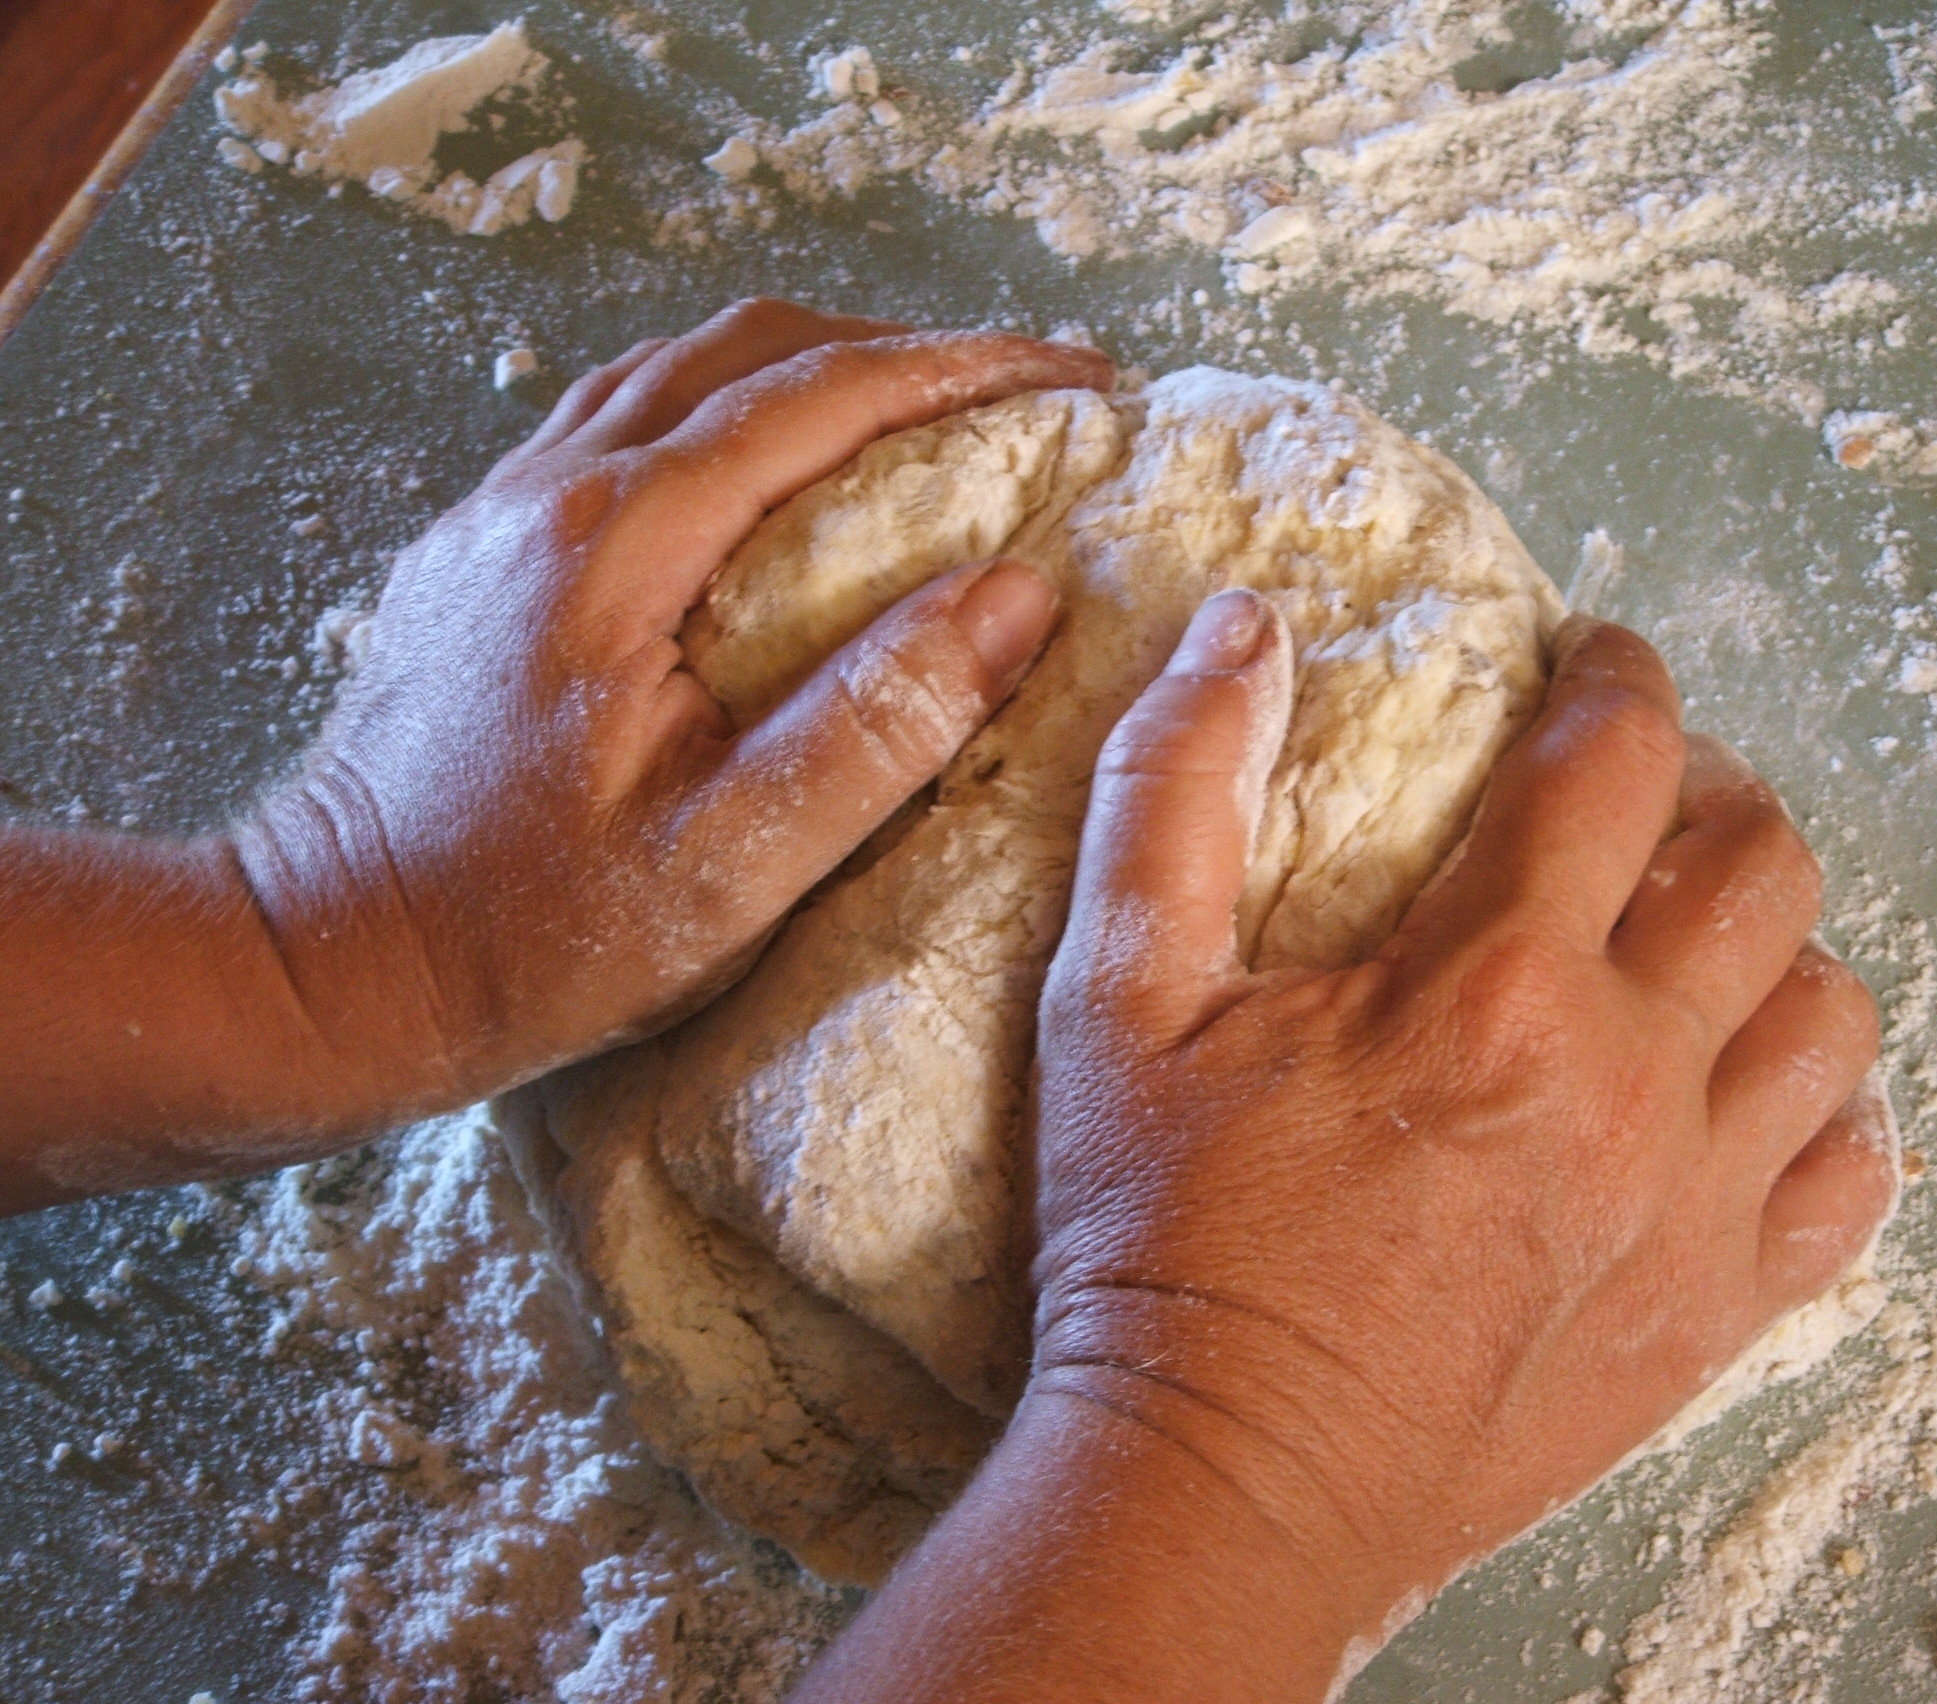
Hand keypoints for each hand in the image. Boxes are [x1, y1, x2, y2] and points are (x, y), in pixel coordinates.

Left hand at [234, 299, 1112, 1123]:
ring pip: (681, 370)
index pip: (820, 397)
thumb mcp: (727, 864)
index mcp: (618, 543)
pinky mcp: (482, 550)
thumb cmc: (526, 936)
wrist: (327, 965)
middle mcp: (553, 493)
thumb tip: (1016, 596)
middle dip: (904, 350)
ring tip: (928, 414)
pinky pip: (625, 421)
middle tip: (1025, 391)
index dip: (964, 372)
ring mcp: (505, 511)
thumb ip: (873, 725)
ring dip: (817, 368)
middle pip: (751, 349)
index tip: (1078, 381)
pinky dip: (734, 409)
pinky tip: (782, 472)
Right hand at [1029, 594, 1894, 1647]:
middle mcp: (1626, 1078)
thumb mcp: (1116, 998)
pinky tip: (1757, 1096)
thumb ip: (1173, 791)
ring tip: (1702, 942)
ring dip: (1778, 944)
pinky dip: (1830, 1111)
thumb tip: (1238, 633)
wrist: (1225, 1481)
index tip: (1599, 665)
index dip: (1620, 678)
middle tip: (1648, 800)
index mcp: (1492, 981)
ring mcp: (1689, 1205)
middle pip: (1763, 864)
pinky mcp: (1710, 1313)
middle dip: (1716, 793)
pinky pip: (1851, 1180)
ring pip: (1831, 1011)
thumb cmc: (1164, 1245)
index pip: (1619, 757)